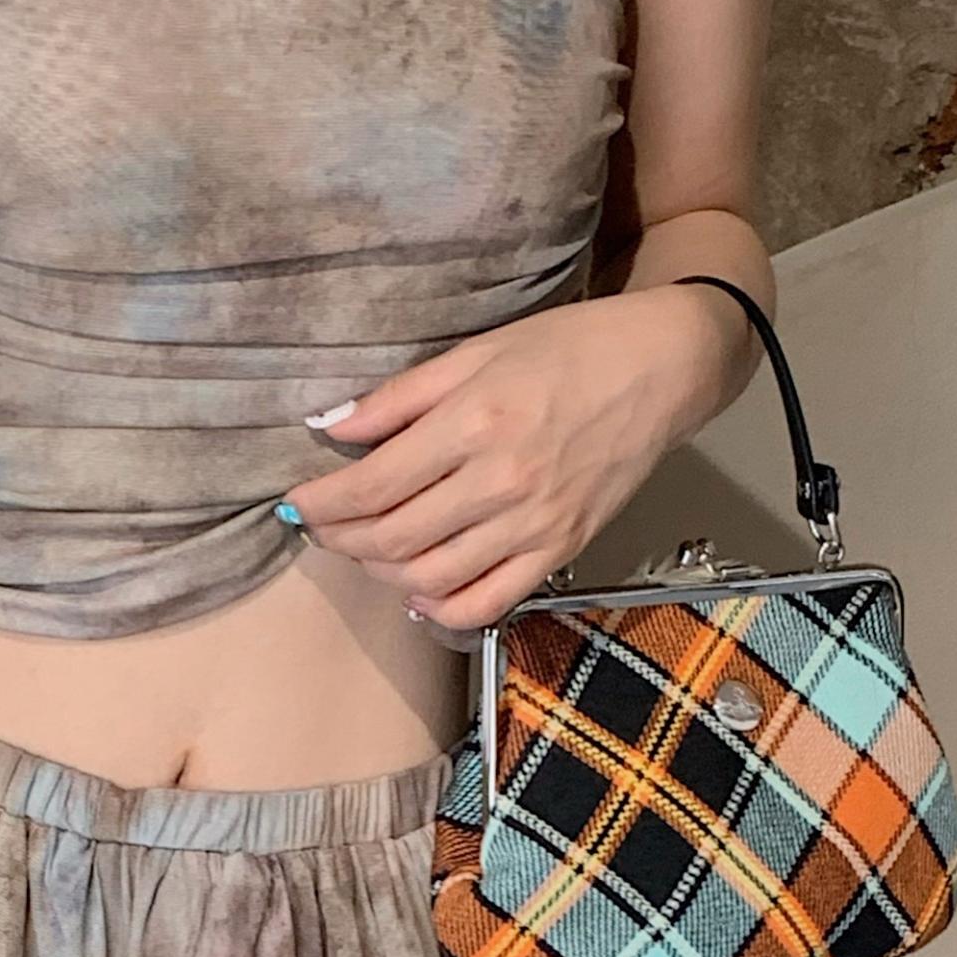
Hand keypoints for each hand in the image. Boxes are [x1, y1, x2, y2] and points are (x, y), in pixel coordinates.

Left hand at [277, 284, 744, 630]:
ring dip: (381, 572)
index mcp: (475, 423)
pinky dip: (441, 607)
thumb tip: (329, 428)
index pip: (371, 486)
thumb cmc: (568, 348)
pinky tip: (419, 589)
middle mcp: (502, 482)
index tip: (294, 503)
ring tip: (365, 550)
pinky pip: (488, 602)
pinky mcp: (561, 549)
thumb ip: (401, 398)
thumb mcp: (478, 351)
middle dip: (340, 540)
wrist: (663, 368)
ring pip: (430, 577)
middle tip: (320, 528)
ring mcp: (534, 524)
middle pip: (392, 539)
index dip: (320, 503)